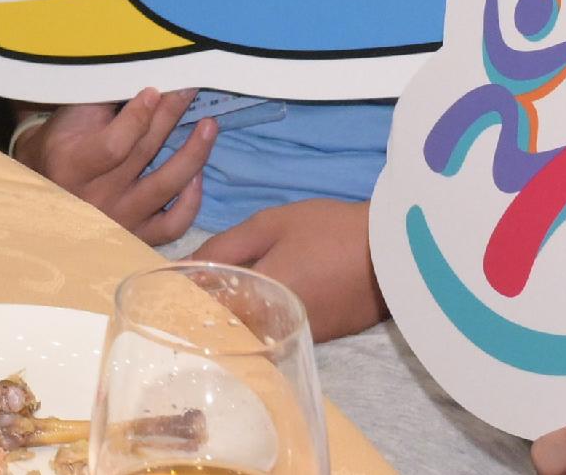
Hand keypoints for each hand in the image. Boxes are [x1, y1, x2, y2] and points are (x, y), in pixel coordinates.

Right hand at [10, 89, 212, 244]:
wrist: (46, 187)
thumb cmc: (60, 142)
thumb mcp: (68, 118)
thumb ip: (100, 100)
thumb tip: (143, 74)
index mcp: (73, 165)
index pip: (114, 145)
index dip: (137, 118)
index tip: (154, 90)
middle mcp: (96, 198)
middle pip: (143, 156)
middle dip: (169, 117)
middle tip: (189, 89)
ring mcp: (120, 219)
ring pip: (165, 188)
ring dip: (192, 154)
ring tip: (209, 126)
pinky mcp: (137, 235)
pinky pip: (173, 225)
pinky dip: (191, 202)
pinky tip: (198, 176)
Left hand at [196, 195, 385, 340]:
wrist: (399, 253)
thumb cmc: (331, 230)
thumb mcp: (271, 225)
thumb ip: (225, 246)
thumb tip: (186, 266)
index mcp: (257, 299)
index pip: (201, 308)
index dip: (180, 297)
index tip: (165, 283)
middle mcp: (275, 329)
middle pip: (223, 327)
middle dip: (201, 310)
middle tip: (187, 286)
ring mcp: (297, 339)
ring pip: (248, 333)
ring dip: (230, 317)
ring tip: (216, 292)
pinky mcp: (319, 341)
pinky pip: (273, 334)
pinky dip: (258, 320)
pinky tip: (254, 300)